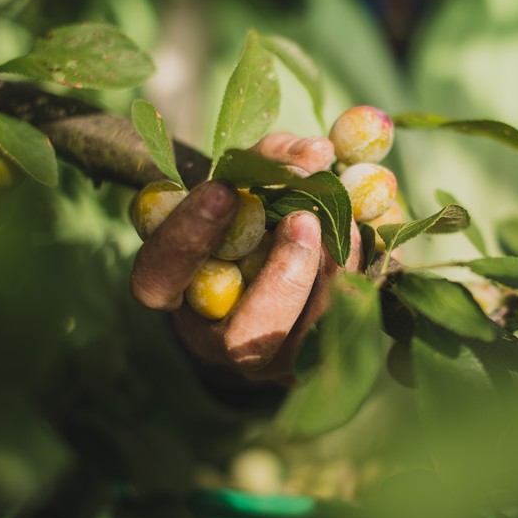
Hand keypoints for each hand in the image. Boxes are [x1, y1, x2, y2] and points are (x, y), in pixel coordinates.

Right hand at [129, 132, 362, 381]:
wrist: (287, 262)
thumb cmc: (251, 217)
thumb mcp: (246, 181)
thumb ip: (268, 161)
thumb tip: (317, 154)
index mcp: (178, 294)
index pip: (157, 281)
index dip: (186, 240)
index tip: (223, 191)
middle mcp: (219, 343)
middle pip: (244, 340)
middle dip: (281, 277)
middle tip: (303, 218)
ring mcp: (273, 363)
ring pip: (307, 343)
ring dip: (331, 277)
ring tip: (344, 222)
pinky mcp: (320, 360)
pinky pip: (347, 335)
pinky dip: (359, 282)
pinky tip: (360, 240)